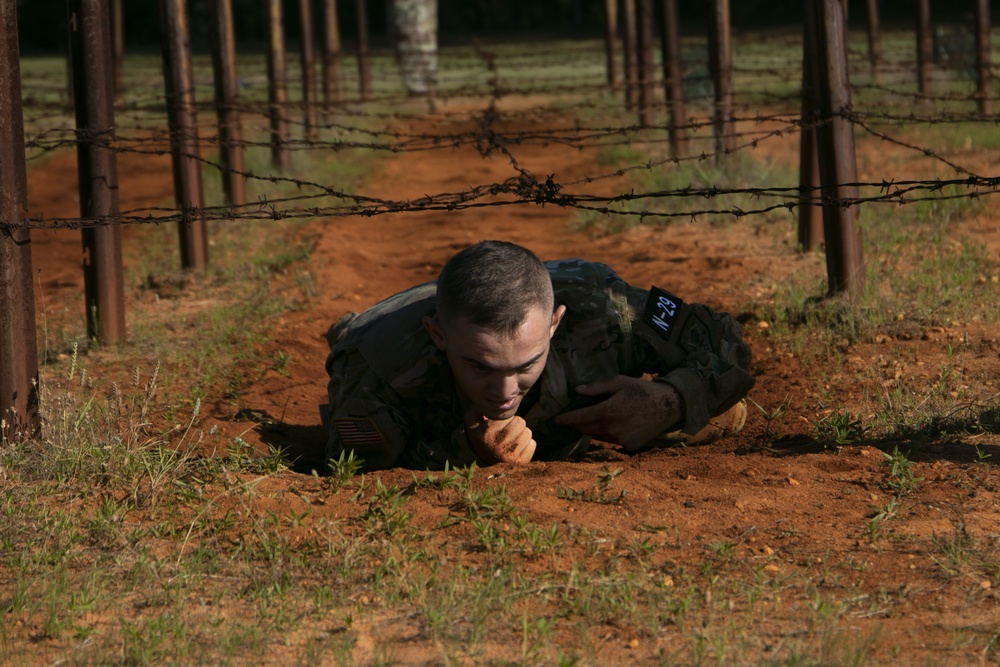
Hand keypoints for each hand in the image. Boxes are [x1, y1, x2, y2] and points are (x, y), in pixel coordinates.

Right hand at [464, 409, 535, 464]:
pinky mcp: (520, 463)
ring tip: (512, 438)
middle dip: (515, 424)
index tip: (499, 423)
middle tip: (508, 430)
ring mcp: (510, 457)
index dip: (505, 417)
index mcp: (487, 434)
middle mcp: (498, 446)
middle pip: (521, 423)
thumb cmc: (478, 436)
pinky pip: (532, 444)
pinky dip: (527, 444)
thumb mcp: (471, 421)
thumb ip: (479, 408)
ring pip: (528, 433)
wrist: (479, 461)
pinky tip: (517, 447)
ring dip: (521, 433)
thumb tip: (494, 401)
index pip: (508, 415)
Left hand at [554, 376, 682, 450]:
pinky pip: (612, 441)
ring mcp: (620, 440)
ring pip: (598, 436)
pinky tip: (612, 425)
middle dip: (576, 425)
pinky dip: (608, 434)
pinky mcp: (629, 446)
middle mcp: (611, 429)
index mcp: (606, 412)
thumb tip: (578, 390)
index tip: (555, 420)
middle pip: (586, 429)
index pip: (579, 418)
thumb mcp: (619, 382)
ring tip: (590, 421)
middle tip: (570, 420)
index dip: (566, 420)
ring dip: (592, 429)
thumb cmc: (642, 389)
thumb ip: (597, 387)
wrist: (668, 406)